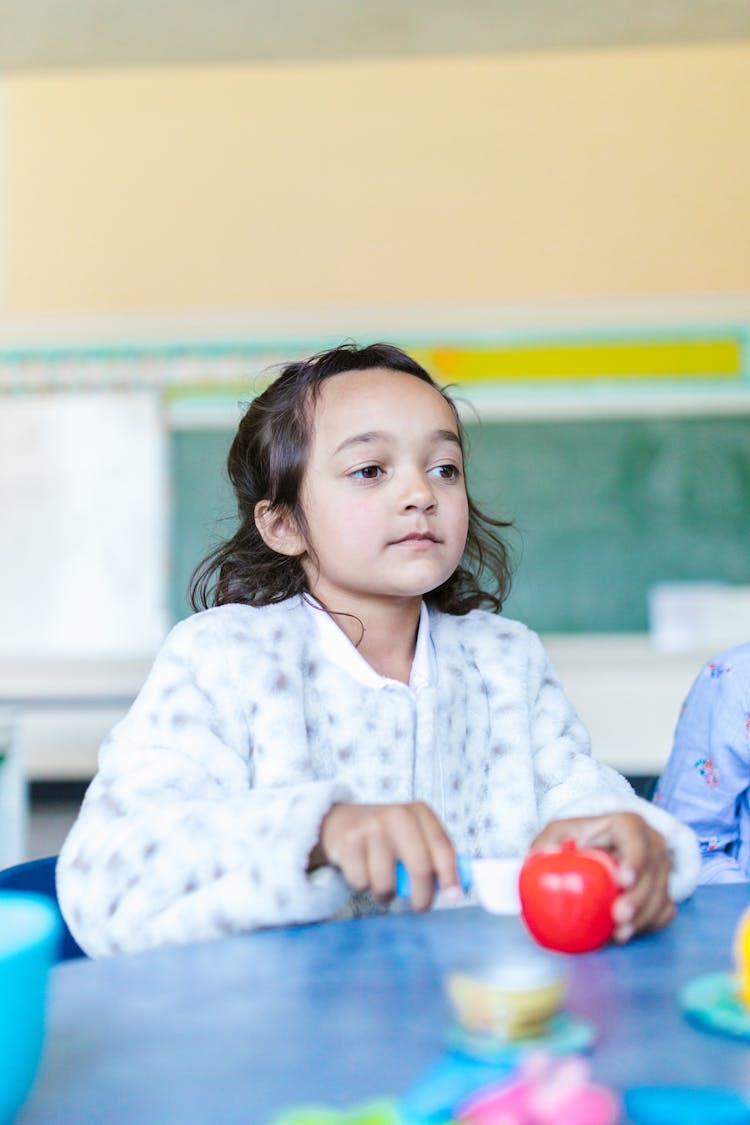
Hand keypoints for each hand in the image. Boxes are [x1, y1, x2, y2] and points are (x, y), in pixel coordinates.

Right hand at [315, 801, 460, 911]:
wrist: (340, 822)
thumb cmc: (386, 836)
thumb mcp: (413, 836)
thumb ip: (434, 857)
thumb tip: (456, 890)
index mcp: (420, 813)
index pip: (442, 847)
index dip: (450, 875)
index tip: (453, 897)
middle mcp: (398, 815)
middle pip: (420, 867)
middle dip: (422, 896)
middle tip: (419, 906)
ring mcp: (372, 826)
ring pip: (387, 882)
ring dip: (385, 893)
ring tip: (381, 879)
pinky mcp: (349, 840)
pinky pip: (362, 882)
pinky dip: (362, 885)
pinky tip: (361, 868)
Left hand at [529, 812, 674, 942]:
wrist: (591, 853)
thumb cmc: (574, 840)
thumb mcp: (557, 834)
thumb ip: (547, 842)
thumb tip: (547, 854)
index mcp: (627, 824)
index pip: (636, 837)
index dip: (634, 858)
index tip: (622, 880)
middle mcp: (650, 844)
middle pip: (652, 871)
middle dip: (638, 898)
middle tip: (618, 917)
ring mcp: (660, 869)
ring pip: (660, 894)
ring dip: (642, 917)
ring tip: (620, 934)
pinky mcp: (662, 892)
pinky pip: (663, 911)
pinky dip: (648, 924)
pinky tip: (627, 933)